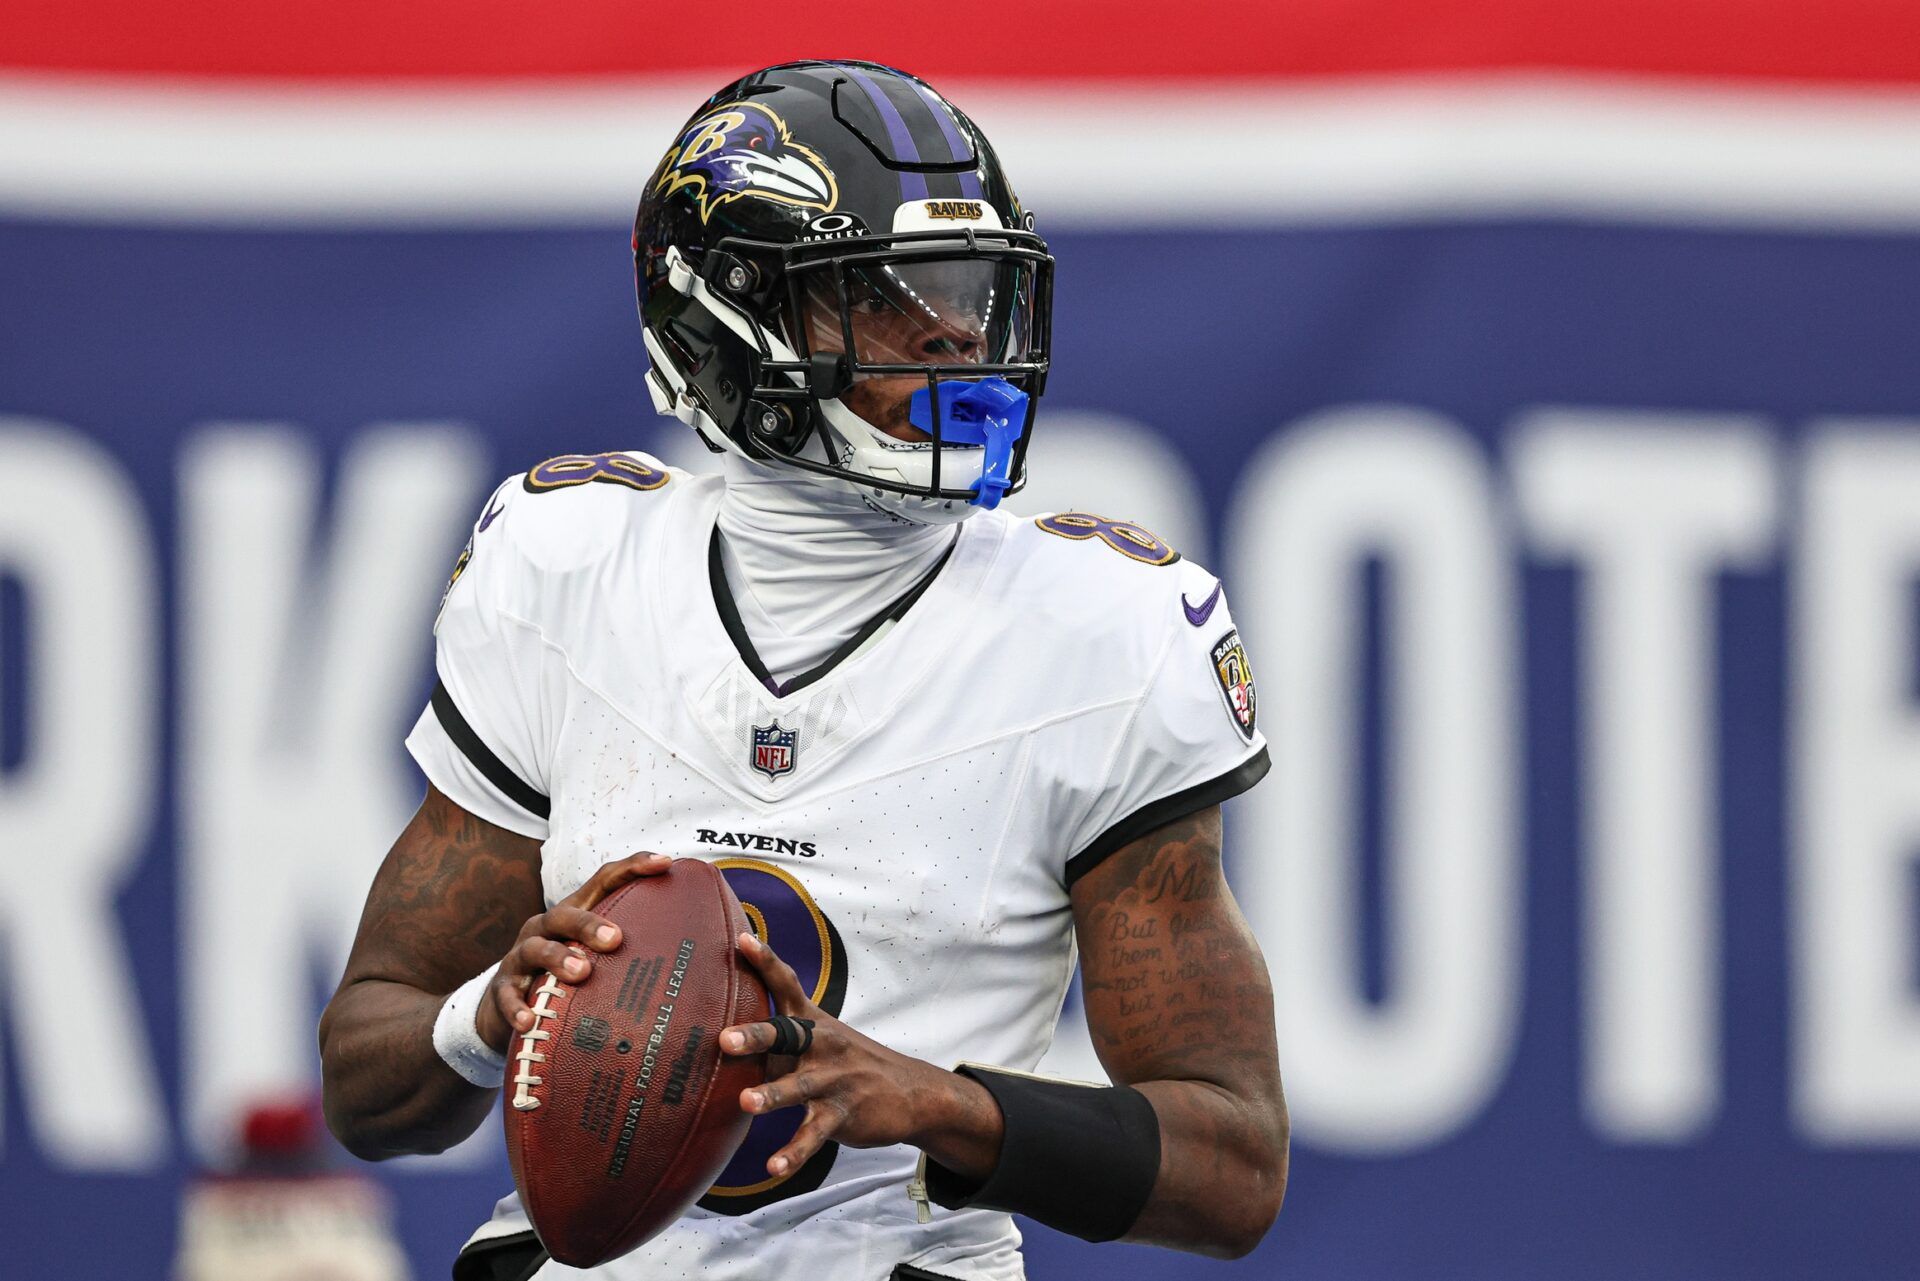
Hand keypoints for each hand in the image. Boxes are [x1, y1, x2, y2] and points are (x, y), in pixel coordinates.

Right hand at [476, 852, 671, 1051]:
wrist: (503, 1006)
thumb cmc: (565, 977)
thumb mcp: (595, 958)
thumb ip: (630, 952)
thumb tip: (698, 963)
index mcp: (574, 914)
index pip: (604, 881)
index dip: (633, 867)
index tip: (667, 862)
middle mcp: (546, 927)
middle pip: (566, 913)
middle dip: (591, 923)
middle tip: (617, 939)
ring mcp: (521, 956)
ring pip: (537, 948)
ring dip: (559, 959)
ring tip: (582, 973)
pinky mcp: (502, 989)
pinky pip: (507, 995)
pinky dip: (518, 1008)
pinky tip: (531, 1022)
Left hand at [719, 933, 1003, 1180]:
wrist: (910, 1090)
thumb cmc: (846, 1061)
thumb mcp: (817, 1038)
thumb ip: (776, 1036)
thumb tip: (719, 1029)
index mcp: (812, 1021)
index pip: (787, 984)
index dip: (765, 961)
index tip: (741, 939)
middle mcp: (823, 1044)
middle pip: (787, 1035)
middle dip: (757, 1037)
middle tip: (724, 1040)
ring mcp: (834, 1079)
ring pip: (800, 1087)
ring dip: (773, 1095)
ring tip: (747, 1103)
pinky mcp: (843, 1114)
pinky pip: (814, 1135)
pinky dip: (793, 1153)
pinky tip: (773, 1169)